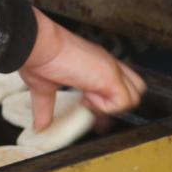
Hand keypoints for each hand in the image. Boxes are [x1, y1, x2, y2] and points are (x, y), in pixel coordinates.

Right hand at [18, 7, 145, 129]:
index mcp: (93, 63)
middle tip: (92, 108)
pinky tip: (87, 98)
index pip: (116, 83)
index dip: (107, 99)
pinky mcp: (112, 76)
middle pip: (134, 88)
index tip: (89, 109)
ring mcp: (111, 69)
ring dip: (110, 106)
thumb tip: (39, 126)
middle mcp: (106, 64)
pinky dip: (107, 107)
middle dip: (117, 103)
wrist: (37, 44)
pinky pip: (124, 102)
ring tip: (86, 100)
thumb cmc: (37, 57)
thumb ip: (45, 107)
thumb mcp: (43, 86)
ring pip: (134, 96)